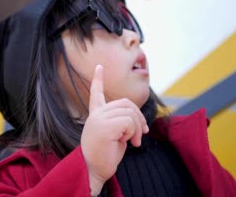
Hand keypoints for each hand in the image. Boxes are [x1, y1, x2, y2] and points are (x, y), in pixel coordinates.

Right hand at [80, 65, 148, 194]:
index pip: (96, 93)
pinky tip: (127, 143)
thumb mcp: (115, 135)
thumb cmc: (105, 155)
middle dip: (139, 118)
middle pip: (126, 104)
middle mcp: (96, 114)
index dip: (98, 80)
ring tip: (133, 142)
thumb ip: (121, 121)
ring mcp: (99, 118)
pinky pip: (129, 122)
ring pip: (130, 113)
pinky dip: (133, 133)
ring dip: (137, 129)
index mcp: (96, 115)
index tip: (100, 67)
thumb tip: (138, 119)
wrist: (94, 169)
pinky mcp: (105, 125)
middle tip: (142, 135)